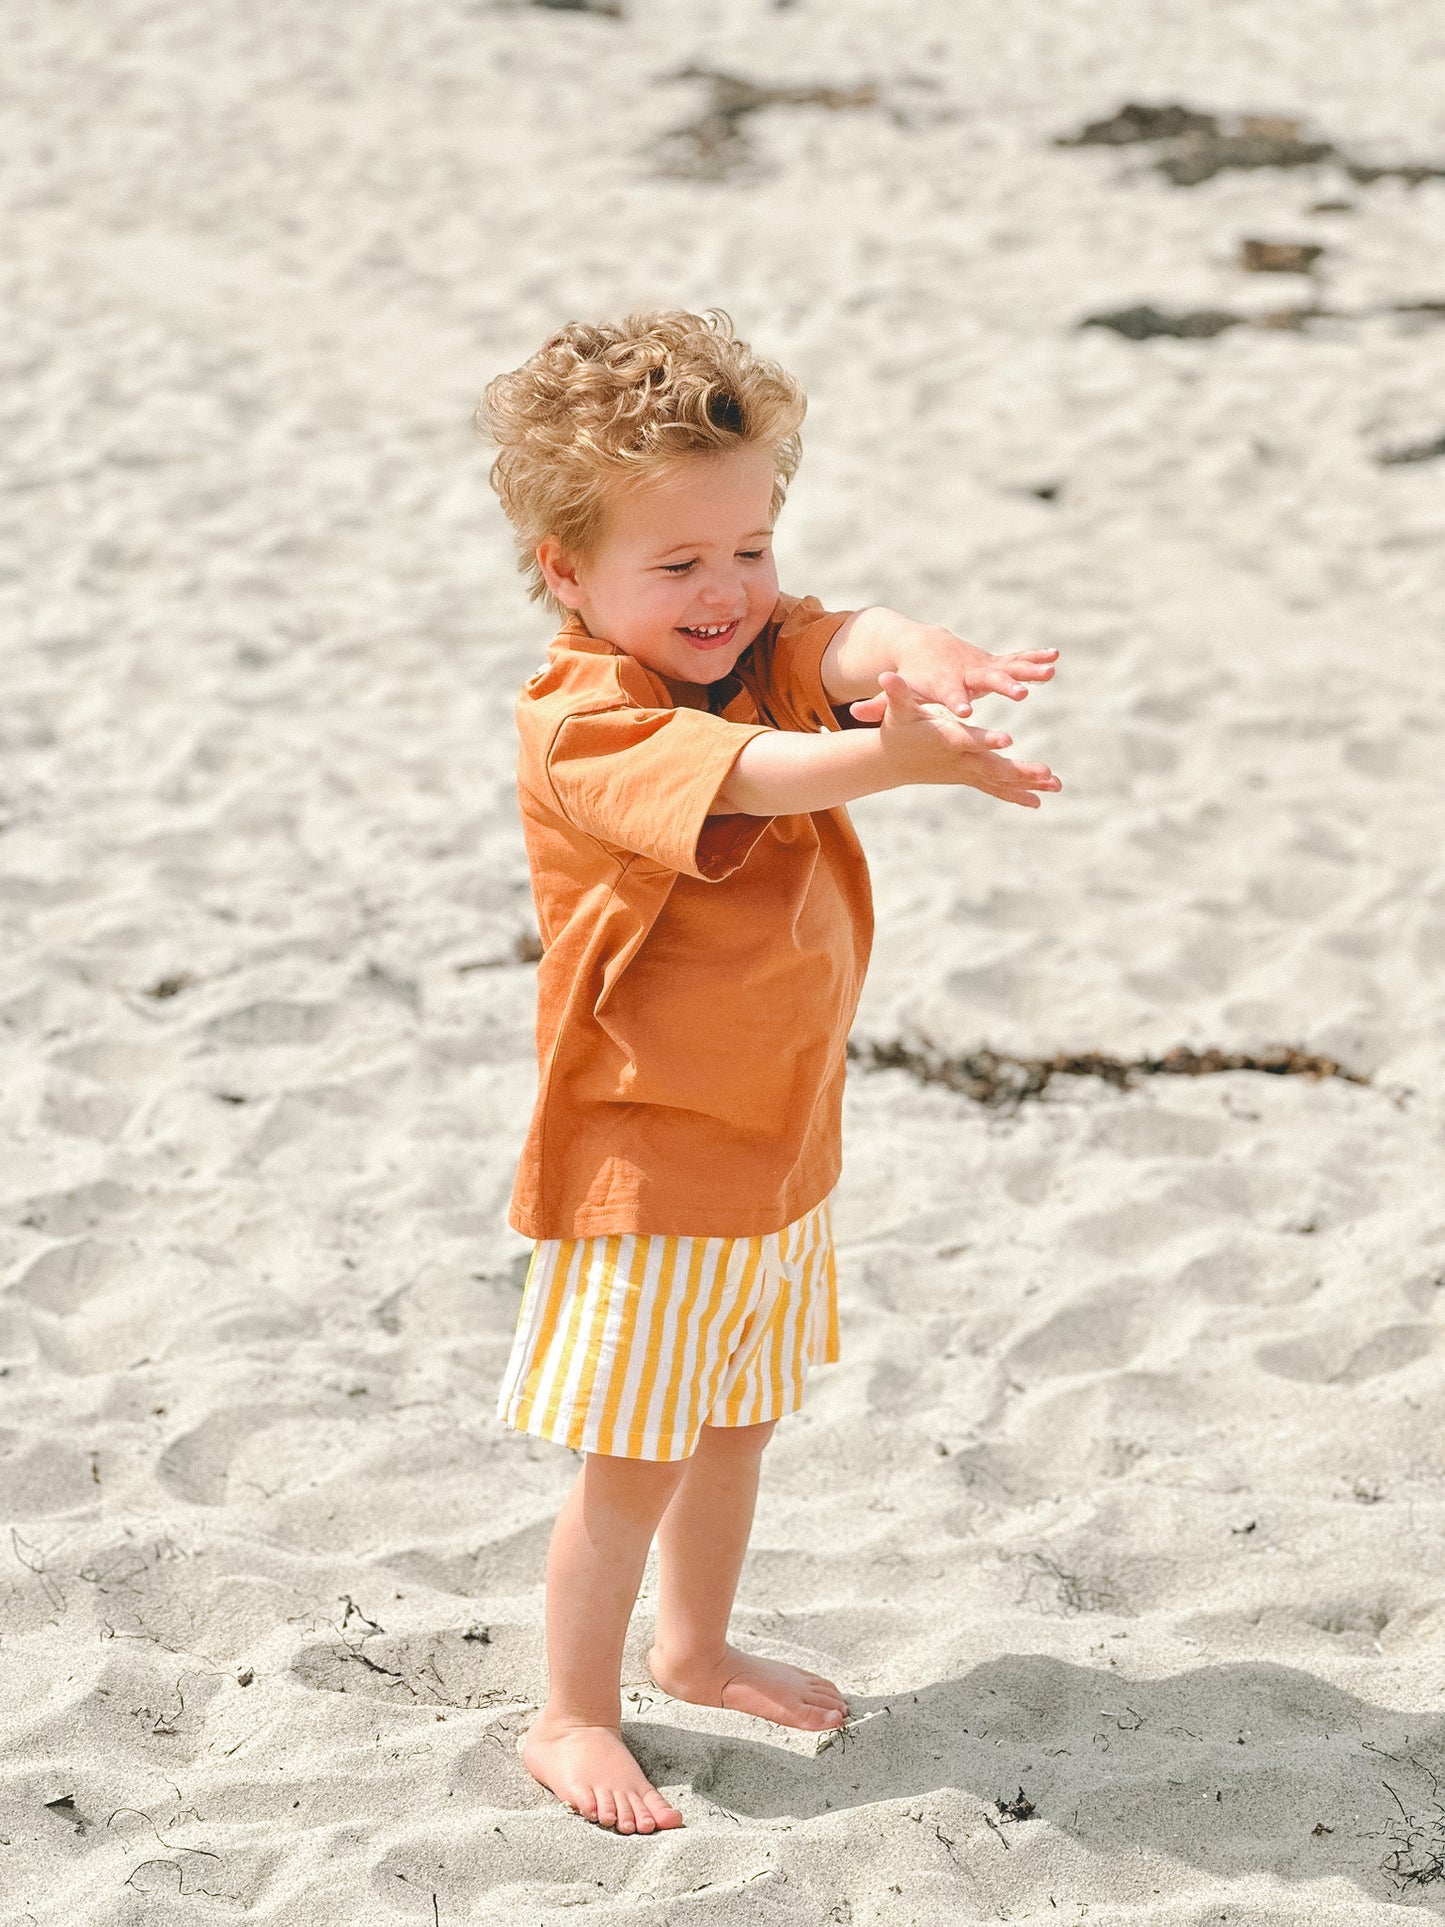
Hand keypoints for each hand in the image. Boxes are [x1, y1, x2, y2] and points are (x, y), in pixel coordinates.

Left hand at [847, 624, 1056, 721]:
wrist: (924, 648)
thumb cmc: (913, 679)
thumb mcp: (899, 694)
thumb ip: (881, 703)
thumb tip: (853, 712)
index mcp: (943, 685)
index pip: (950, 695)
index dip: (957, 702)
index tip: (966, 712)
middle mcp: (966, 673)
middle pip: (986, 680)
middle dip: (1003, 687)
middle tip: (1021, 695)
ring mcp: (984, 666)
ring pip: (1009, 668)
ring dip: (1029, 669)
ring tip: (1051, 671)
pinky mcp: (996, 664)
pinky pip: (1019, 660)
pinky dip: (1036, 657)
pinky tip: (1056, 657)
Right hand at [862, 671, 1061, 806]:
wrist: (892, 761)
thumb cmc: (898, 728)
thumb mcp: (896, 709)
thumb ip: (897, 693)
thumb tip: (885, 676)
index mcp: (945, 739)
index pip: (966, 740)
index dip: (985, 740)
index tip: (1007, 739)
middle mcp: (958, 760)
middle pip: (992, 767)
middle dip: (1019, 771)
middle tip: (1045, 772)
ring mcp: (965, 771)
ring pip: (999, 780)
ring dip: (1028, 784)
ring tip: (1056, 784)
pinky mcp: (970, 776)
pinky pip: (996, 788)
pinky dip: (1017, 794)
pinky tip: (1038, 801)